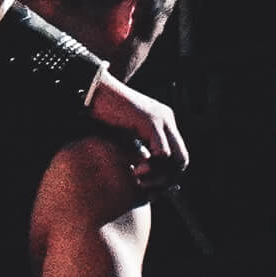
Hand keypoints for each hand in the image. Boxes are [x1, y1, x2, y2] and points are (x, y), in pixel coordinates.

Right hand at [87, 73, 186, 189]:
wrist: (93, 91)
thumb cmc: (101, 114)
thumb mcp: (122, 135)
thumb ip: (135, 149)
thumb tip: (141, 170)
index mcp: (162, 123)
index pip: (177, 156)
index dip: (165, 174)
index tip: (145, 184)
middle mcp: (167, 120)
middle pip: (182, 159)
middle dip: (166, 178)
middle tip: (144, 185)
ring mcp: (161, 120)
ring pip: (176, 158)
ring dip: (159, 175)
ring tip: (139, 178)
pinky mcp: (151, 122)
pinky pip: (162, 152)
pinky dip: (153, 166)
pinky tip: (136, 170)